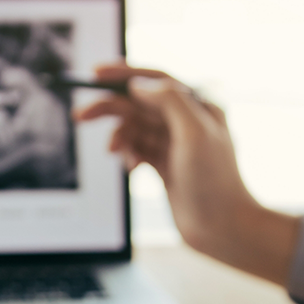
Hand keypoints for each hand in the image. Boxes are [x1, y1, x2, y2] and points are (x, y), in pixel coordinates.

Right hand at [75, 64, 299, 281]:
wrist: (223, 228)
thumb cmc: (216, 183)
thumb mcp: (194, 134)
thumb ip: (169, 101)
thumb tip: (139, 84)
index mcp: (199, 105)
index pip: (156, 80)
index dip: (124, 75)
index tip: (95, 75)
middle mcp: (187, 121)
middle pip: (139, 103)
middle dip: (110, 106)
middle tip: (80, 115)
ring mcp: (175, 143)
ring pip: (135, 127)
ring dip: (119, 135)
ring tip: (113, 152)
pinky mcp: (166, 164)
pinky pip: (137, 149)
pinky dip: (128, 154)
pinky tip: (131, 168)